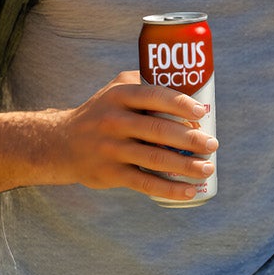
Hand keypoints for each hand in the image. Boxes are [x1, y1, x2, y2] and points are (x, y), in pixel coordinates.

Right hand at [49, 72, 217, 200]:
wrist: (61, 143)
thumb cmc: (102, 113)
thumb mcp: (115, 90)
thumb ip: (146, 83)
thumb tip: (194, 89)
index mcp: (119, 95)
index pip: (154, 96)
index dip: (181, 104)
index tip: (203, 112)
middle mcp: (113, 120)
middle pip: (159, 130)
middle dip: (191, 139)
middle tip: (213, 144)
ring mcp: (110, 148)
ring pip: (155, 158)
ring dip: (186, 165)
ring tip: (208, 167)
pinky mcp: (110, 173)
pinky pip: (145, 183)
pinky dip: (170, 188)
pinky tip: (190, 190)